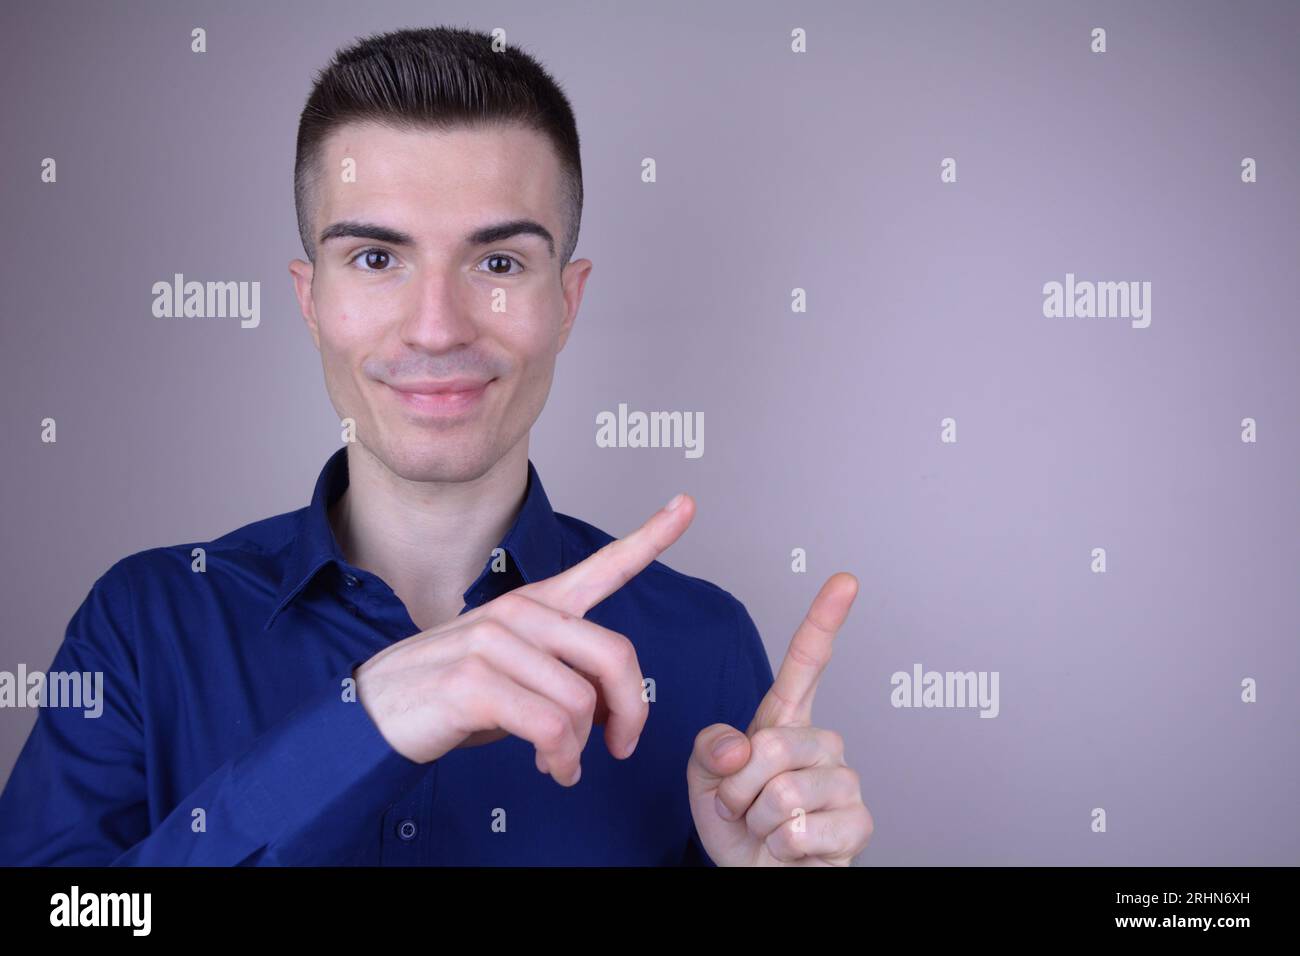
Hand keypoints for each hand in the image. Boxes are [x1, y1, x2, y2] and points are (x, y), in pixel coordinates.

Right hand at [354, 493, 695, 785]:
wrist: (372, 713)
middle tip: (620, 745)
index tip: (687, 503)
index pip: (603, 566)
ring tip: (559, 763)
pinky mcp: (475, 682)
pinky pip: (551, 728)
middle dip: (631, 711)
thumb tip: (612, 708)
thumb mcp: (516, 673)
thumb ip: (567, 674)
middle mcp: (519, 613)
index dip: (651, 537)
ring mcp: (494, 643)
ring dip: (580, 750)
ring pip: (582, 703)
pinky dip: (560, 760)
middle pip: (615, 655)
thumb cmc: (451, 695)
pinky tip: (549, 768)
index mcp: (535, 605)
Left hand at [686, 572, 873, 864]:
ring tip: (766, 828)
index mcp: (785, 722)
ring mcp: (844, 782)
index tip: (844, 581)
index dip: (824, 621)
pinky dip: (779, 846)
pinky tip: (789, 848)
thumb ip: (711, 748)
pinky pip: (801, 829)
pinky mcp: (857, 823)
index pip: (807, 665)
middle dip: (738, 788)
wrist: (754, 876)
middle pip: (773, 746)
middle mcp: (822, 744)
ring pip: (785, 793)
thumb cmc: (737, 826)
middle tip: (742, 807)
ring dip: (757, 821)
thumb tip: (742, 747)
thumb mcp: (703, 778)